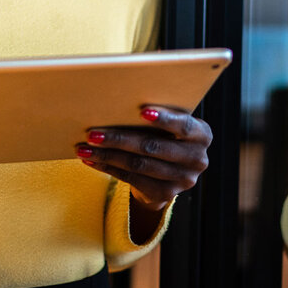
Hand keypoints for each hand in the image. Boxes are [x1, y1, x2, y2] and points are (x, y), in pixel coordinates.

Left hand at [77, 106, 211, 220]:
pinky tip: (91, 159)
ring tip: (84, 147)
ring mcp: (182, 180)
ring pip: (138, 165)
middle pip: (152, 147)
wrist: (169, 170)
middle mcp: (197, 159)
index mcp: (202, 134)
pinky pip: (131, 179)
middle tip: (93, 132)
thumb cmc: (165, 134)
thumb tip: (121, 94)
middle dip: (119, 139)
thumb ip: (157, 111)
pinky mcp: (165, 194)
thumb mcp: (170, 123)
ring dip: (108, 155)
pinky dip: (108, 167)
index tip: (142, 111)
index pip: (184, 126)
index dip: (164, 119)